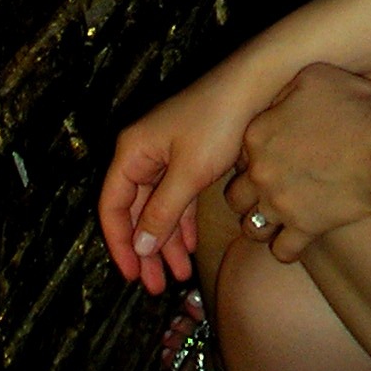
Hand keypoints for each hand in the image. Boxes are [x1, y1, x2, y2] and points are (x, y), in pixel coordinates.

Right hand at [99, 64, 261, 294]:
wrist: (258, 84)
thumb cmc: (218, 121)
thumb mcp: (188, 172)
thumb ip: (162, 213)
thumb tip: (140, 249)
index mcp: (132, 151)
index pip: (112, 206)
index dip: (119, 244)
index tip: (133, 275)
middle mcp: (144, 152)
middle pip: (136, 211)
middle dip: (146, 250)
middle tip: (157, 286)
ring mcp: (168, 153)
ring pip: (159, 207)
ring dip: (168, 241)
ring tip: (179, 275)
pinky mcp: (191, 155)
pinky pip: (179, 196)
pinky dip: (183, 221)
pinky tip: (191, 247)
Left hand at [224, 64, 370, 261]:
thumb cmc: (357, 107)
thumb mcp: (315, 76)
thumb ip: (286, 89)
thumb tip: (280, 99)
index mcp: (258, 134)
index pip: (241, 152)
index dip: (256, 155)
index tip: (273, 155)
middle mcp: (261, 172)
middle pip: (236, 193)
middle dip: (249, 193)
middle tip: (270, 189)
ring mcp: (280, 204)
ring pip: (250, 227)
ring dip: (260, 223)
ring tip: (276, 217)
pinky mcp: (304, 229)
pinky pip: (282, 251)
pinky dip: (286, 248)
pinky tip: (296, 238)